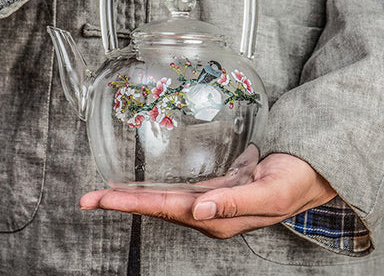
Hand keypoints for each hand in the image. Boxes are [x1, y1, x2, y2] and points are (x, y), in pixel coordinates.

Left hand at [79, 154, 336, 238]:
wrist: (305, 176)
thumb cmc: (291, 183)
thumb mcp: (267, 193)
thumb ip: (235, 202)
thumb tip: (200, 210)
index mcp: (217, 217)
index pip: (165, 210)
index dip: (132, 204)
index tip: (102, 200)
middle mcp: (208, 211)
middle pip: (157, 207)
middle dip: (122, 203)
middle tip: (88, 198)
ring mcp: (209, 201)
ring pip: (163, 199)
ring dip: (133, 196)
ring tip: (104, 193)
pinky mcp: (213, 188)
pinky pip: (177, 190)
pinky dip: (155, 188)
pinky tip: (143, 185)